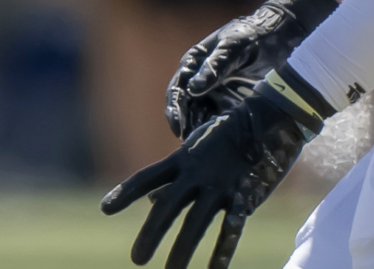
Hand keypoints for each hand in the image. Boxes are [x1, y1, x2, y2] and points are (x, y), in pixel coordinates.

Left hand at [105, 70, 326, 268]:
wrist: (269, 119)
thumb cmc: (227, 135)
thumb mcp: (195, 149)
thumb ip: (172, 176)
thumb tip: (151, 202)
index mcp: (183, 159)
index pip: (147, 178)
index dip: (125, 193)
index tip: (105, 209)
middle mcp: (197, 173)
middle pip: (168, 205)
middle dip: (151, 233)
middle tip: (137, 260)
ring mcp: (220, 185)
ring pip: (197, 222)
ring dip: (182, 250)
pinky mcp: (244, 196)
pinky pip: (231, 228)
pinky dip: (222, 251)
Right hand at [166, 0, 336, 138]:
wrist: (279, 34)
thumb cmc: (253, 35)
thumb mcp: (233, 46)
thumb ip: (214, 66)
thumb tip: (192, 89)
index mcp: (195, 62)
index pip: (177, 89)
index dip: (174, 109)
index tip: (178, 127)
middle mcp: (201, 78)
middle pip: (187, 106)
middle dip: (187, 125)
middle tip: (192, 144)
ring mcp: (217, 90)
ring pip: (202, 115)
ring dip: (201, 130)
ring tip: (206, 147)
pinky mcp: (232, 100)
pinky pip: (220, 117)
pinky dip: (218, 128)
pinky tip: (222, 141)